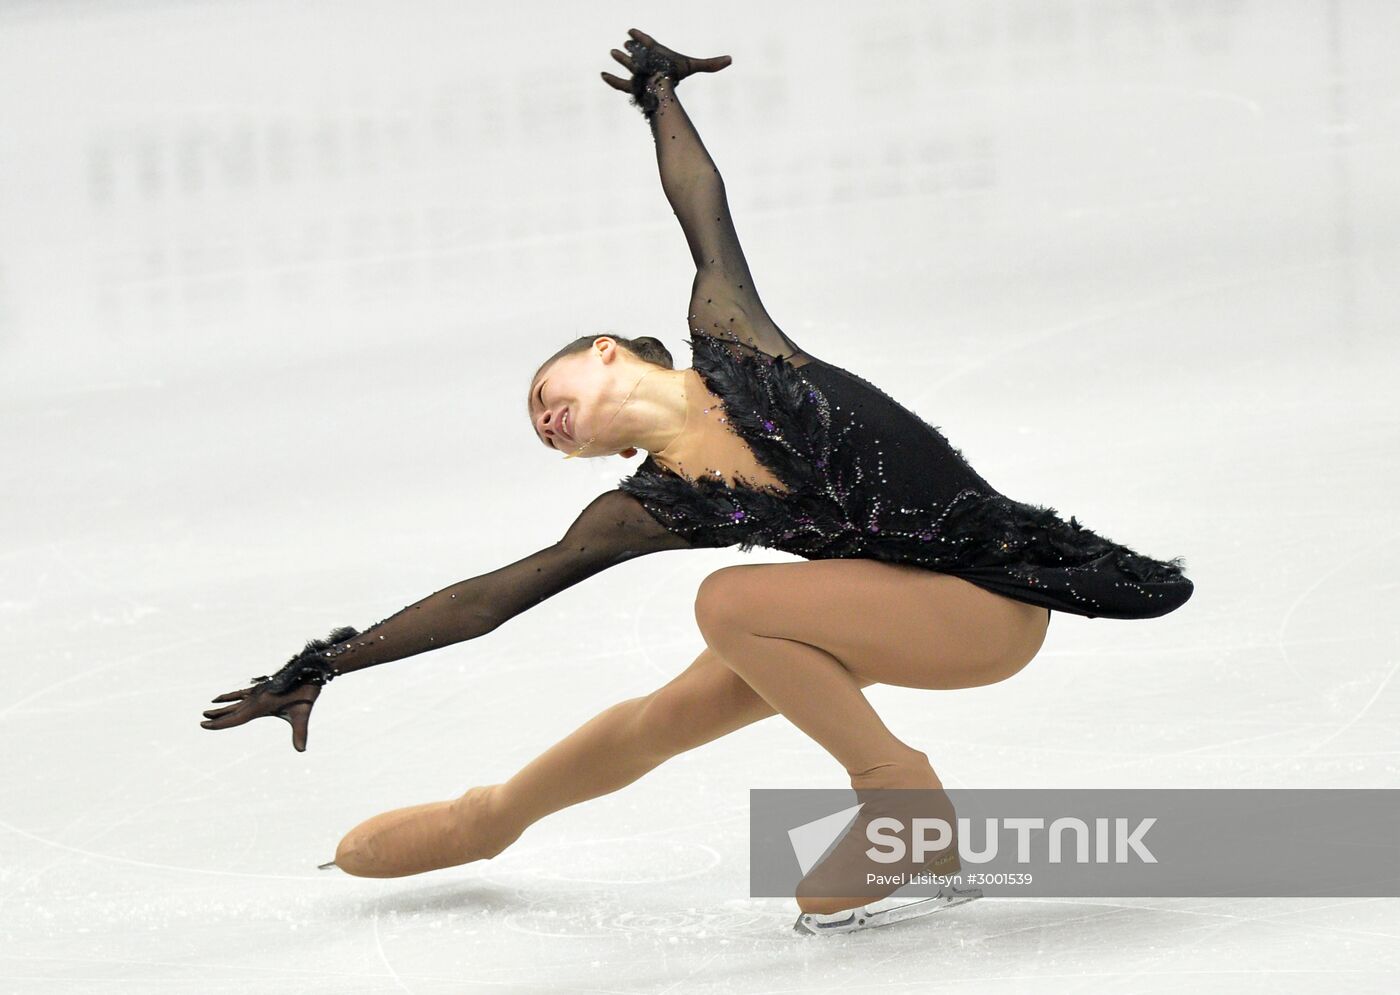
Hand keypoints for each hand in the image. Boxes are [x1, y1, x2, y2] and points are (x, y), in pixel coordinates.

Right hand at [201, 677, 322, 752]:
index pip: (236, 717)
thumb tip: (301, 751)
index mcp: (260, 705)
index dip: (220, 723)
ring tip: (207, 710)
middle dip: (217, 717)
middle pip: (233, 710)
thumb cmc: (306, 693)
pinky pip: (242, 692)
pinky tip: (223, 696)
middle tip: (201, 721)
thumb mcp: (302, 714)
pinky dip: (232, 695)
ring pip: (235, 701)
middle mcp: (256, 698)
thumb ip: (300, 733)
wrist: (309, 671)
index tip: (204, 726)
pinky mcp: (263, 687)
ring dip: (222, 707)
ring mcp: (258, 691)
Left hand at [600, 28, 730, 93]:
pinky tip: (602, 75)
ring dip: (620, 58)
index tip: (631, 31)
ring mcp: (636, 73)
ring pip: (628, 64)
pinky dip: (611, 80)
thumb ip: (710, 65)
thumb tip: (730, 60)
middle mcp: (644, 60)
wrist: (658, 84)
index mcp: (656, 52)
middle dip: (631, 48)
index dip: (640, 37)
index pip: (648, 41)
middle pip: (637, 52)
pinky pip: (619, 83)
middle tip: (624, 44)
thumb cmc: (675, 74)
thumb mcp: (693, 66)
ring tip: (613, 52)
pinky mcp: (631, 86)